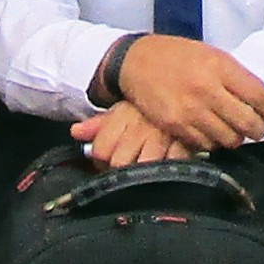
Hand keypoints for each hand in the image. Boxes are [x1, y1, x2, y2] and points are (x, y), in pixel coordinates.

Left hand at [71, 104, 193, 167]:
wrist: (188, 87)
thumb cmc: (151, 105)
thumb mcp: (123, 108)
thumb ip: (98, 124)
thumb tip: (76, 132)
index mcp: (122, 118)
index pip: (100, 150)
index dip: (100, 160)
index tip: (105, 162)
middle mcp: (139, 128)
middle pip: (118, 163)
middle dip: (119, 170)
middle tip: (125, 169)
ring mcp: (162, 138)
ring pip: (141, 170)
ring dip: (142, 176)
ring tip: (145, 173)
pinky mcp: (184, 146)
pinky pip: (170, 168)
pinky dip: (168, 172)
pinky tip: (166, 168)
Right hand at [117, 35, 263, 150]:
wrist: (136, 61)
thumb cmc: (178, 56)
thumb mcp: (214, 56)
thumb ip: (244, 79)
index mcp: (219, 67)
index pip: (258, 97)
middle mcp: (206, 89)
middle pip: (247, 123)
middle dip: (259, 130)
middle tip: (258, 129)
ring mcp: (190, 110)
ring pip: (229, 139)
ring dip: (236, 138)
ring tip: (233, 130)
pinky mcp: (175, 125)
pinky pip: (206, 145)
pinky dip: (213, 142)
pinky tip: (211, 132)